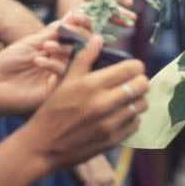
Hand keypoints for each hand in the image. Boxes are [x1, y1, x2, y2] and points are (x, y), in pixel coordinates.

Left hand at [0, 12, 91, 116]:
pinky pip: (64, 75)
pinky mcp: (56, 89)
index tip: (78, 17)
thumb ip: (53, 31)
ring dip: (63, 48)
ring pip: (76, 60)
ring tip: (46, 46)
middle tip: (68, 29)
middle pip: (84, 46)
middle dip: (78, 35)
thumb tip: (73, 14)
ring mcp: (61, 75)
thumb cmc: (9, 62)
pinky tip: (38, 60)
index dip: (83, 25)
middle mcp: (63, 61)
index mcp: (59, 48)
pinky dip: (53, 64)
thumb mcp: (32, 42)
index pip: (80, 35)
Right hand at [21, 36, 148, 170]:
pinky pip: (136, 124)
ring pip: (142, 105)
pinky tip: (120, 115)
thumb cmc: (53, 110)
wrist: (42, 146)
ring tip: (126, 98)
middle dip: (139, 81)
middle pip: (142, 85)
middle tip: (130, 83)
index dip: (134, 66)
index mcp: (93, 84)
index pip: (132, 68)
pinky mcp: (112, 140)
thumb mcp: (65, 80)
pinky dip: (132, 118)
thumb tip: (98, 38)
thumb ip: (84, 58)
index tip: (129, 69)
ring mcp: (110, 124)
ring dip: (137, 100)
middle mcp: (104, 103)